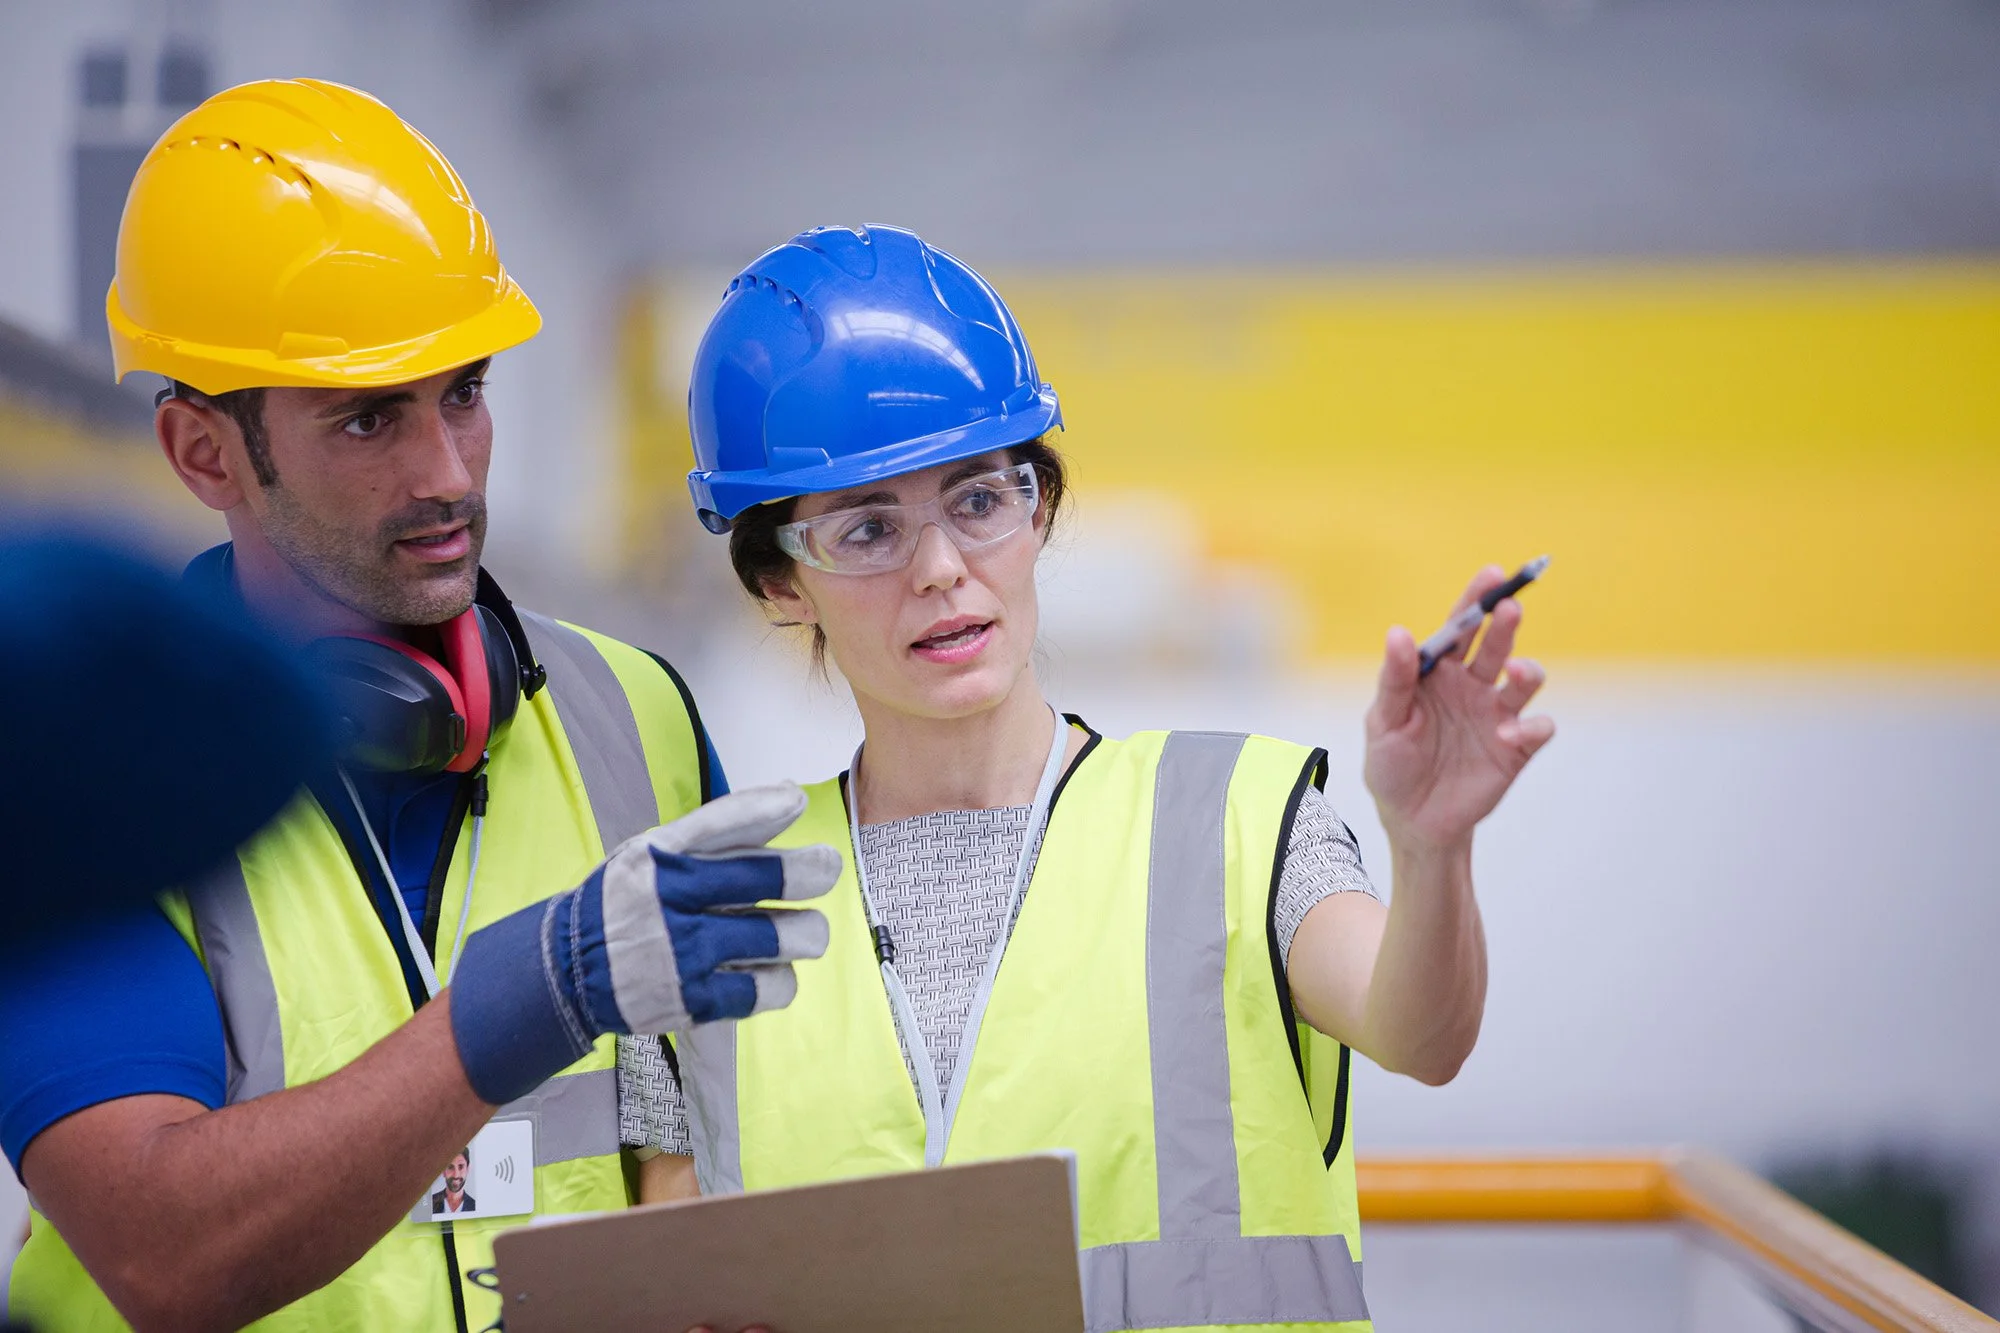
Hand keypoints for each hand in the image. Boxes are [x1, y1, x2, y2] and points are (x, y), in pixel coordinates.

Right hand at [449, 784, 840, 1104]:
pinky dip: (780, 980)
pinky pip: (766, 989)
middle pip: (767, 878)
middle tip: (824, 870)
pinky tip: (772, 972)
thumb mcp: (654, 854)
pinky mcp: (692, 1001)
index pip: (722, 822)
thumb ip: (718, 833)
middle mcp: (671, 900)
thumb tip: (789, 802)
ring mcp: (683, 953)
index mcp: (659, 856)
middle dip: (813, 870)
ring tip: (799, 934)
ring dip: (803, 934)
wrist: (566, 972)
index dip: (768, 808)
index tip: (799, 803)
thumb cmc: (625, 903)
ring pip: (782, 937)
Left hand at [1364, 567, 1554, 851]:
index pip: (1459, 628)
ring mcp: (1496, 714)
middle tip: (1509, 607)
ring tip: (1515, 673)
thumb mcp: (1383, 722)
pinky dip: (1531, 725)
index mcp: (1438, 672)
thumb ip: (1394, 679)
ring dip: (1526, 670)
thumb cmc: (1391, 765)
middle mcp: (1471, 686)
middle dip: (1504, 622)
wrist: (1412, 821)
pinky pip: (1537, 728)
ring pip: (1525, 679)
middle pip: (1495, 645)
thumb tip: (1398, 632)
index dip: (1475, 600)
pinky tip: (1509, 733)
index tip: (1492, 575)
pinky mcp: (1516, 747)